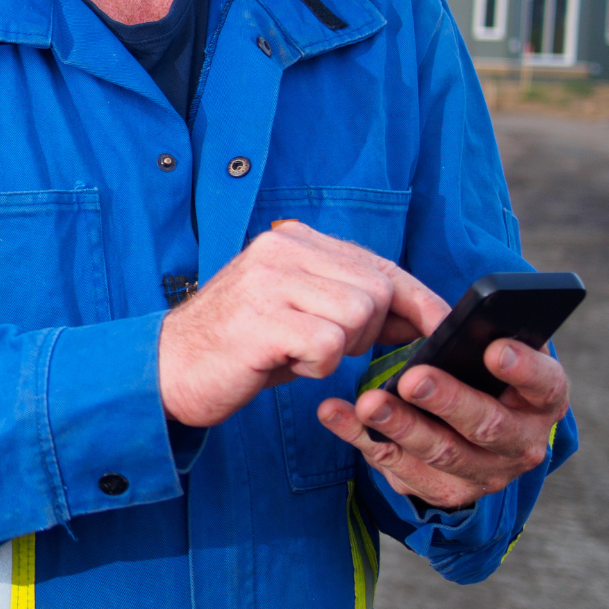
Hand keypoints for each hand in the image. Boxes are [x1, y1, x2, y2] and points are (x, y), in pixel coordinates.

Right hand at [158, 221, 448, 427]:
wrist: (166, 368)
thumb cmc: (240, 345)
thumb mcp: (299, 313)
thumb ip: (352, 304)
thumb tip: (420, 314)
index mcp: (293, 240)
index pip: (379, 264)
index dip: (418, 299)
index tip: (442, 327)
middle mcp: (281, 248)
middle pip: (376, 289)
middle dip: (369, 330)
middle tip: (325, 348)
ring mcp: (269, 279)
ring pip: (359, 314)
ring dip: (341, 348)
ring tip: (299, 353)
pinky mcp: (261, 319)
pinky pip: (329, 345)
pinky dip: (317, 366)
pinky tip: (284, 364)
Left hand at [317, 339, 569, 509]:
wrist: (468, 427)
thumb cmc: (477, 373)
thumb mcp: (489, 351)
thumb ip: (478, 334)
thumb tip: (445, 315)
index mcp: (541, 399)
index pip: (544, 384)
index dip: (522, 369)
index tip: (493, 349)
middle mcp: (521, 443)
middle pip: (487, 425)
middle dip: (447, 401)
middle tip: (412, 379)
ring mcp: (484, 473)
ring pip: (441, 452)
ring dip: (400, 426)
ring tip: (367, 402)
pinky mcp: (444, 491)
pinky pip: (398, 466)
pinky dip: (362, 438)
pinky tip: (336, 414)